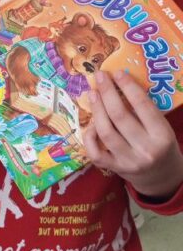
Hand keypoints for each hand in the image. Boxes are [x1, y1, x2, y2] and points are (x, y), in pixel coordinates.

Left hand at [82, 70, 182, 199]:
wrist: (162, 177)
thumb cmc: (160, 144)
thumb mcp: (161, 128)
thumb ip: (144, 111)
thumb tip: (119, 82)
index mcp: (162, 135)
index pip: (143, 106)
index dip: (128, 87)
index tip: (117, 73)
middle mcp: (146, 149)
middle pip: (120, 116)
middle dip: (107, 93)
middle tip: (100, 77)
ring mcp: (129, 161)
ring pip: (106, 132)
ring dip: (96, 110)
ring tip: (92, 93)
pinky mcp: (115, 169)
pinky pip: (95, 153)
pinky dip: (89, 137)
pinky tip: (89, 124)